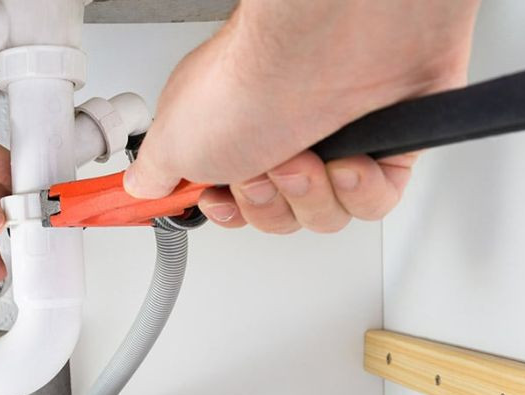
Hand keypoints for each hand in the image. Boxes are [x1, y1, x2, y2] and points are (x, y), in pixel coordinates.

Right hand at [124, 0, 479, 232]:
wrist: (327, 48)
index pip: (224, 197)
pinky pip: (371, 203)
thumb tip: (141, 185)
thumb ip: (153, 172)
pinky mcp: (382, 147)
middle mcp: (278, 136)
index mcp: (228, 133)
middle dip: (267, 203)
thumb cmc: (252, 81)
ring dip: (310, 195)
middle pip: (273, 216)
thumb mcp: (171, 141)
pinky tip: (350, 159)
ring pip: (321, 215)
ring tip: (307, 157)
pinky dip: (359, 190)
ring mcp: (330, 141)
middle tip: (264, 169)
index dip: (221, 209)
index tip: (215, 198)